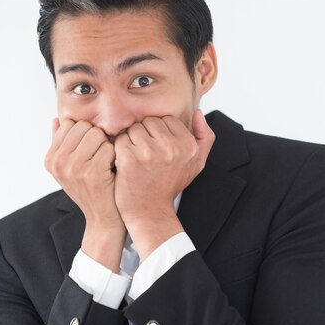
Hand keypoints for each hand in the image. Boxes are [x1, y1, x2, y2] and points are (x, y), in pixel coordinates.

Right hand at [44, 118, 125, 271]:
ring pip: (97, 134)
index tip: (89, 151)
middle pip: (84, 126)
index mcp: (50, 159)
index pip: (69, 124)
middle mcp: (57, 163)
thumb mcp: (70, 168)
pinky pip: (108, 147)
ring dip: (106, 146)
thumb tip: (56, 119)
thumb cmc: (90, 190)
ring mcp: (73, 168)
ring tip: (105, 163)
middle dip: (97, 138)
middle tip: (99, 157)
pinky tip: (112, 170)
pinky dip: (115, 156)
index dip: (85, 133)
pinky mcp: (92, 173)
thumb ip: (61, 143)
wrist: (103, 218)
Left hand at [113, 110, 214, 258]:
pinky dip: (120, 149)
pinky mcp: (129, 158)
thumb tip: (198, 113)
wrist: (150, 211)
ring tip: (137, 158)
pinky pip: (120, 139)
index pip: (167, 120)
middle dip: (146, 134)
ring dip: (132, 140)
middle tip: (147, 155)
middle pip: (150, 121)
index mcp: (188, 146)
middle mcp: (171, 147)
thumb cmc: (171, 185)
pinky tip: (126, 163)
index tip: (159, 149)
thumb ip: (204, 137)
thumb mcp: (197, 163)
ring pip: (134, 128)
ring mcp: (149, 152)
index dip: (161, 133)